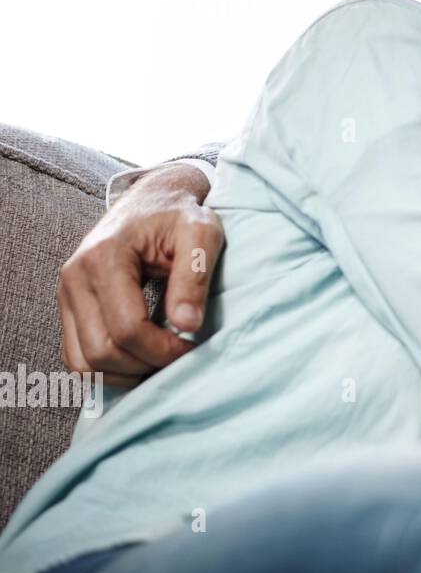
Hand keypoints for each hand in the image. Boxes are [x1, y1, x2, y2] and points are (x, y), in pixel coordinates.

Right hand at [58, 164, 222, 386]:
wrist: (153, 199)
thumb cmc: (179, 214)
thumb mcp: (201, 233)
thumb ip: (194, 276)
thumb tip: (188, 325)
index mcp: (104, 258)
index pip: (128, 328)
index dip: (163, 350)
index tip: (194, 346)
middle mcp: (74, 278)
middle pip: (101, 352)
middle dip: (146, 365)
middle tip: (181, 357)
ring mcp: (66, 294)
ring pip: (83, 363)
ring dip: (125, 373)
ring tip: (162, 359)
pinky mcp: (69, 307)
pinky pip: (77, 357)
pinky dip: (108, 368)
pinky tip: (142, 358)